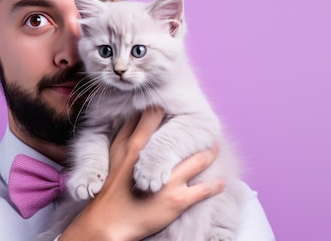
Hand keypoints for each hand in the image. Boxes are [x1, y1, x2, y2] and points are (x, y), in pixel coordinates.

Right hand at [59, 107, 224, 240]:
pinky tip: (221, 181)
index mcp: (135, 146)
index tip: (176, 108)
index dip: (165, 109)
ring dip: (210, 153)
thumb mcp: (112, 157)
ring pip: (199, 159)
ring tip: (215, 148)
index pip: (152, 117)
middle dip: (192, 127)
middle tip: (203, 124)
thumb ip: (125, 137)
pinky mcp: (178, 199)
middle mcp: (153, 158)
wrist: (109, 222)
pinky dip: (215, 185)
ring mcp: (168, 179)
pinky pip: (204, 189)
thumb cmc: (110, 190)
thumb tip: (134, 118)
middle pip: (179, 133)